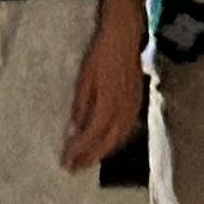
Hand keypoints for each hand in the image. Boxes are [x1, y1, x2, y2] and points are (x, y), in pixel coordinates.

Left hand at [63, 11, 146, 172]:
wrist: (125, 36)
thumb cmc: (100, 53)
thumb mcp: (85, 79)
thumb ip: (81, 106)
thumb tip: (74, 130)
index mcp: (108, 104)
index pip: (92, 136)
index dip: (79, 151)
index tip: (66, 162)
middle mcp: (123, 111)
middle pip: (107, 143)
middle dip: (90, 157)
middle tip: (74, 168)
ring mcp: (133, 107)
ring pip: (119, 138)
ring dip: (103, 152)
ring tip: (87, 160)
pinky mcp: (138, 102)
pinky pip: (127, 129)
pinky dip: (115, 141)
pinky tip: (106, 143)